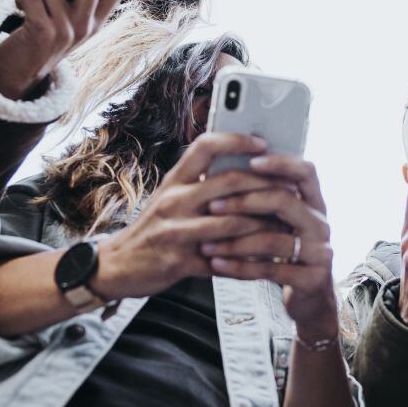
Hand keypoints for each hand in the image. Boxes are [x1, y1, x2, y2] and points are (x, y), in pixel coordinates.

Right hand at [92, 133, 280, 299]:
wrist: (116, 266)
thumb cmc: (153, 228)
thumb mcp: (169, 196)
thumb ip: (199, 182)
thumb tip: (243, 166)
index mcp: (174, 180)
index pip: (205, 146)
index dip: (236, 140)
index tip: (263, 142)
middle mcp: (174, 201)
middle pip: (228, 182)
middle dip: (265, 185)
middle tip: (291, 188)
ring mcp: (176, 232)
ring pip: (232, 222)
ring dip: (264, 224)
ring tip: (286, 224)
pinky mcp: (180, 263)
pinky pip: (223, 261)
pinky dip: (248, 261)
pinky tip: (266, 261)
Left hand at [202, 156, 341, 340]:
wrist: (311, 298)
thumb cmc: (286, 253)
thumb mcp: (282, 223)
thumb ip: (266, 200)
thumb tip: (225, 170)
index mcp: (315, 203)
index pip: (305, 171)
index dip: (281, 163)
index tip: (251, 161)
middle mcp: (321, 223)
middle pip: (286, 201)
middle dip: (245, 201)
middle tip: (212, 205)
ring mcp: (320, 252)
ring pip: (273, 239)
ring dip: (235, 241)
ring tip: (205, 243)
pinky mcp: (311, 278)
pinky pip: (270, 269)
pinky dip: (240, 267)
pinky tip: (216, 264)